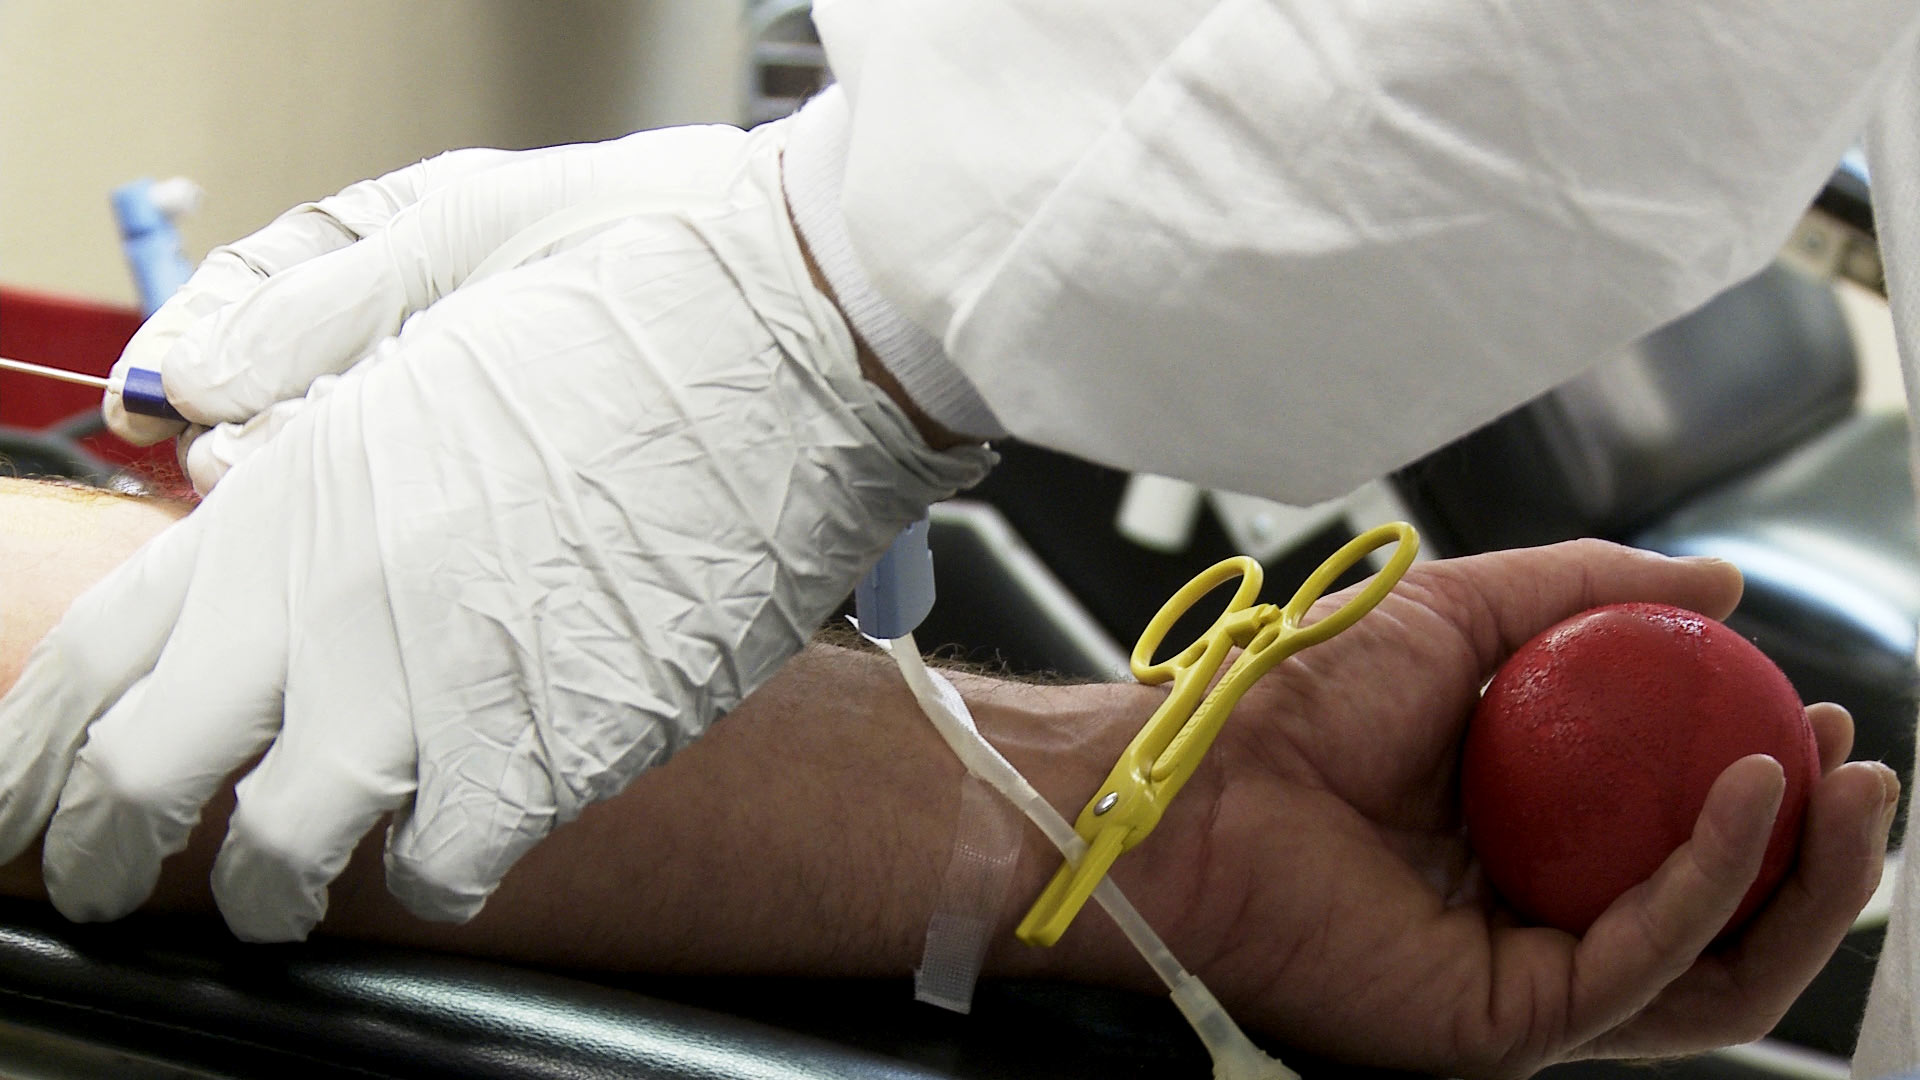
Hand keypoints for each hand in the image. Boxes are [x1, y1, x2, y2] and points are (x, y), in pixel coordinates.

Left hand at [0, 122, 990, 942]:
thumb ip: (307, 359)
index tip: (29, 802)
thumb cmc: (643, 286)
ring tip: (300, 884)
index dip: (36, 754)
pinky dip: (442, 874)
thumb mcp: (441, 278)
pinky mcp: (552, 753)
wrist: (799, 338)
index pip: (95, 657)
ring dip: (283, 884)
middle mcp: (333, 603)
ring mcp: (435, 689)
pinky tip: (458, 846)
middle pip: (152, 783)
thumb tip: (203, 423)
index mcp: (291, 486)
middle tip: (118, 877)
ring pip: (291, 858)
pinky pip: (451, 871)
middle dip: (114, 850)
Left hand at [1129, 540, 1894, 1076]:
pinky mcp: (1506, 1023)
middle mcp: (1536, 914)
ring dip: (1800, 886)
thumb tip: (1719, 585)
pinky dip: (1712, 885)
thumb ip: (1589, 591)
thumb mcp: (1465, 611)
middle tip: (1860, 766)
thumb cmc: (1299, 696)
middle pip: (1719, 917)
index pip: (1681, 835)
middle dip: (1816, 853)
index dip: (1768, 782)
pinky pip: (1641, 965)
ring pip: (1709, 966)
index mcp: (1529, 834)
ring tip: (1848, 792)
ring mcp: (1525, 975)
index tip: (1817, 711)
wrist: (1201, 771)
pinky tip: (1752, 800)